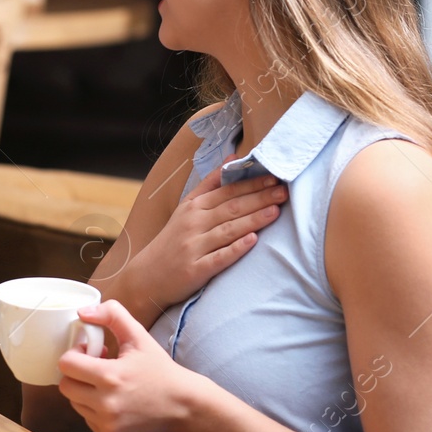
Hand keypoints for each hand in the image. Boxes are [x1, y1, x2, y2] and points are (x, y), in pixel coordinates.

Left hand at [58, 300, 199, 431]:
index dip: (75, 354)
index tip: (90, 352)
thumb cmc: (159, 370)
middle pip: (65, 385)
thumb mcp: (139, 335)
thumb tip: (82, 313)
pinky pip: (85, 417)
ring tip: (106, 382)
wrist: (182, 406)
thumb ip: (112, 314)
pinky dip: (92, 407)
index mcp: (110, 377)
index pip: (66, 364)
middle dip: (76, 373)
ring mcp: (106, 423)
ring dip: (83, 390)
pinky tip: (112, 399)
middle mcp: (105, 404)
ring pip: (74, 402)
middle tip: (96, 366)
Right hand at [102, 166, 285, 317]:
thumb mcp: (186, 207)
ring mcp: (194, 247)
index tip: (274, 177)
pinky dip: (235, 249)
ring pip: (228, 230)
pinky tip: (252, 241)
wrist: (147, 276)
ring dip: (253, 220)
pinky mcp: (196, 270)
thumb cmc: (173, 239)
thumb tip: (234, 156)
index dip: (252, 184)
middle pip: (231, 208)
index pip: (227, 192)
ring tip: (276, 211)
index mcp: (193, 207)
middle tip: (283, 191)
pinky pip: (218, 258)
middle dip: (259, 198)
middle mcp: (193, 224)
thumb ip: (210, 182)